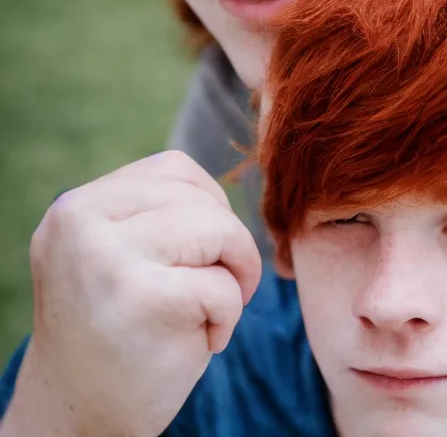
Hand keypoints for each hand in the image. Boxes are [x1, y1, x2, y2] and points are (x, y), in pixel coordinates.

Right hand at [2, 151, 260, 436]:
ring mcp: (109, 261)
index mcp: (75, 208)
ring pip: (217, 228)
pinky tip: (207, 339)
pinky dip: (231, 314)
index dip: (209, 207)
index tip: (206, 253)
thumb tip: (221, 189)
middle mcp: (82, 226)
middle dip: (229, 240)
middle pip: (199, 198)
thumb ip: (148, 213)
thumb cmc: (114, 329)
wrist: (77, 420)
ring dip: (237, 269)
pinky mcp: (144, 301)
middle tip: (223, 285)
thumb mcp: (109, 254)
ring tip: (220, 306)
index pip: (173, 170)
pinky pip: (223, 285)